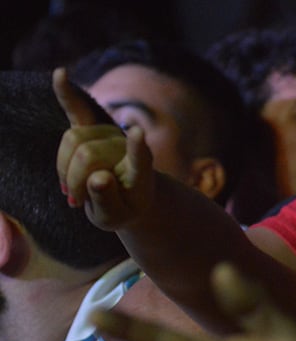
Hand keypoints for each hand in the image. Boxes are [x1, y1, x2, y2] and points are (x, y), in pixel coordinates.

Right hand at [53, 68, 155, 229]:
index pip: (139, 156)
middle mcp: (126, 145)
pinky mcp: (92, 129)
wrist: (129, 196)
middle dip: (74, 180)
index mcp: (140, 170)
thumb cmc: (123, 209)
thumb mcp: (116, 217)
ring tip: (73, 191)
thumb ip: (108, 201)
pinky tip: (60, 74)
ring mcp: (109, 135)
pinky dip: (67, 94)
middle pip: (87, 153)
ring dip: (64, 170)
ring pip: (72, 141)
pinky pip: (77, 108)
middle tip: (77, 201)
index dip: (136, 146)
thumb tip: (97, 178)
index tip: (137, 133)